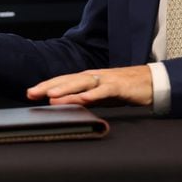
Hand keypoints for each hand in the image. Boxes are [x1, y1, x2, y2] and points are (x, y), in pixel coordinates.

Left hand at [26, 66, 153, 106]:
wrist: (151, 82)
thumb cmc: (125, 89)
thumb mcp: (101, 95)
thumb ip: (85, 99)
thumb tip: (66, 105)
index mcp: (88, 78)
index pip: (63, 80)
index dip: (46, 85)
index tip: (30, 92)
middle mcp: (94, 76)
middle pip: (68, 79)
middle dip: (49, 86)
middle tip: (31, 93)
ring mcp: (106, 80)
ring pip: (82, 83)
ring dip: (66, 89)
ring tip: (51, 96)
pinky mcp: (119, 86)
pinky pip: (103, 90)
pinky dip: (92, 94)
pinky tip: (82, 99)